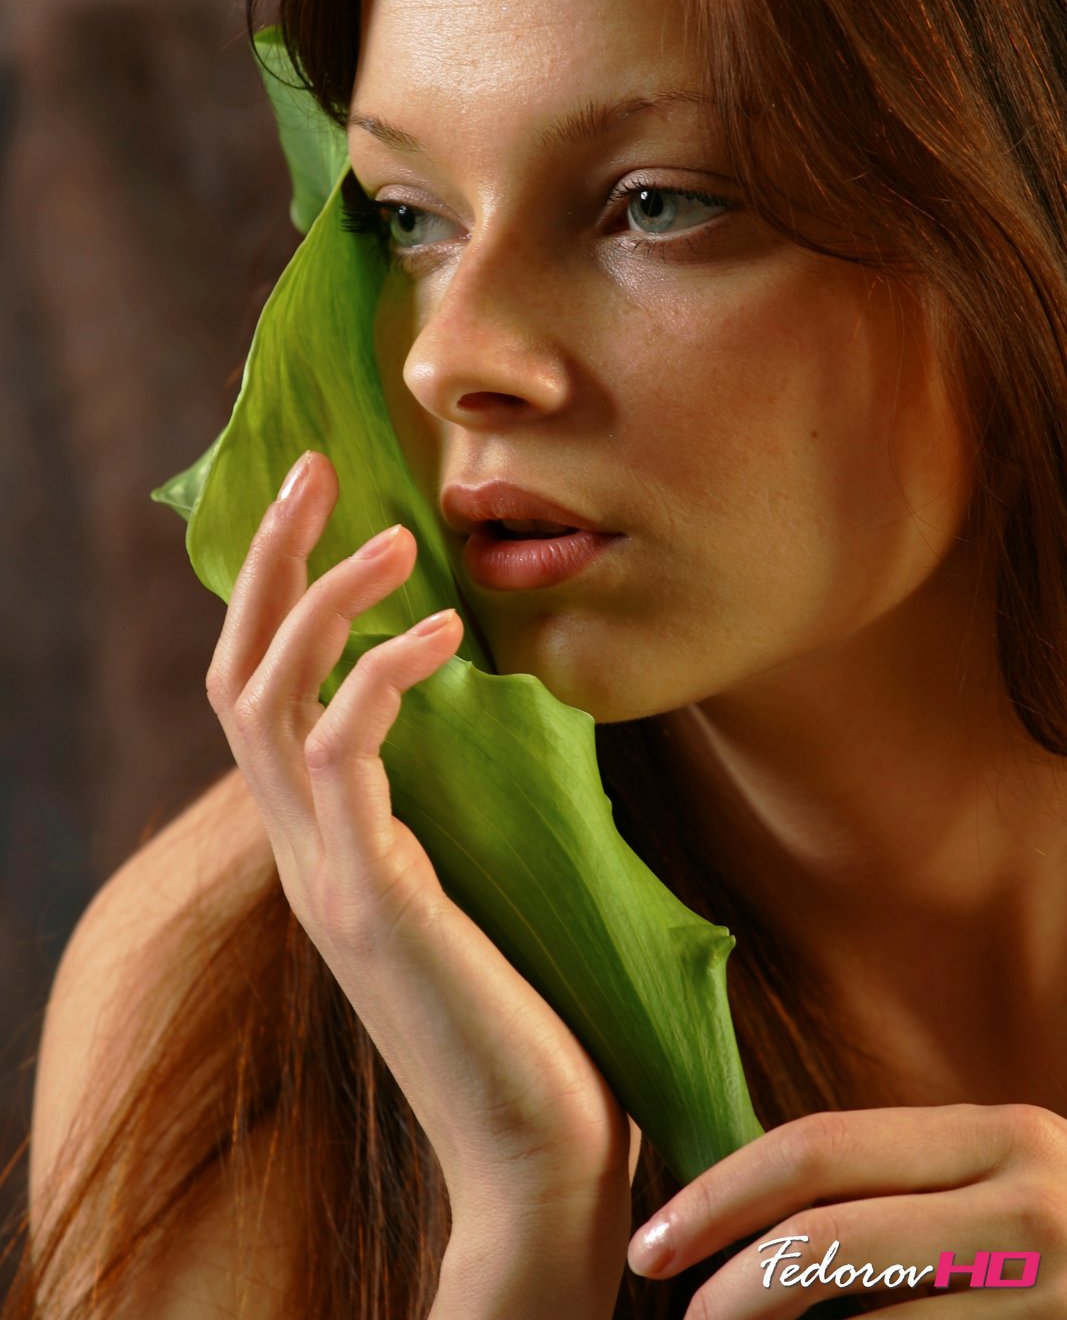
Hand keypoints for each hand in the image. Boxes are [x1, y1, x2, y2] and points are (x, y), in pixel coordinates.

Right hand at [206, 451, 634, 1312]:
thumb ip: (450, 806)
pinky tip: (441, 639)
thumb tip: (484, 710)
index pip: (266, 693)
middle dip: (270, 565)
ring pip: (266, 701)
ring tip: (394, 542)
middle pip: (237, 673)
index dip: (282, 595)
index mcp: (329, 841)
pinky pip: (345, 759)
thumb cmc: (529, 1013)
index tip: (331, 508)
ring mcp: (326, 877)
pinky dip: (380, 681)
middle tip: (319, 470)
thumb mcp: (473, 884)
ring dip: (320, 606)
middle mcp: (303, 851)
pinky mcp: (371, 903)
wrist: (536, 1152)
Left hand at [628, 1101, 1066, 1315]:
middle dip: (729, 1283)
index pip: (821, 1148)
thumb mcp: (1002, 1181)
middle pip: (827, 1235)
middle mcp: (1029, 1203)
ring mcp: (1053, 1292)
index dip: (721, 1193)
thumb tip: (751, 1222)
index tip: (655, 1239)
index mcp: (996, 1137)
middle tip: (678, 1315)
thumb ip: (905, 1187)